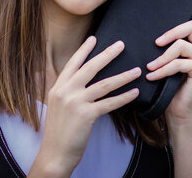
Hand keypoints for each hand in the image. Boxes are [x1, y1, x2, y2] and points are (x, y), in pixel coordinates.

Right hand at [29, 37, 140, 176]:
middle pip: (90, 68)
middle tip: (121, 45)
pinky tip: (134, 92)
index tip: (94, 38)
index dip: (84, 50)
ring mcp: (75, 102)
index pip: (72, 64)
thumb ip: (67, 92)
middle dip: (107, 54)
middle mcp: (65, 91)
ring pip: (104, 84)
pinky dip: (123, 97)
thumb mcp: (58, 107)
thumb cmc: (59, 132)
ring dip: (123, 76)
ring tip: (137, 70)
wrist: (54, 154)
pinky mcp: (85, 115)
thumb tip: (82, 82)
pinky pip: (109, 103)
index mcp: (58, 88)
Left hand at [145, 0, 191, 124]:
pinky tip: (152, 76)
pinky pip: (179, 62)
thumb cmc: (168, 90)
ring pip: (181, 45)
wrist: (178, 114)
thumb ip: (163, 51)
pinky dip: (163, 69)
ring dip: (162, 57)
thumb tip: (148, 38)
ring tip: (151, 68)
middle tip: (155, 43)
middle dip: (171, 32)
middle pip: (191, 26)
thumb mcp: (164, 66)